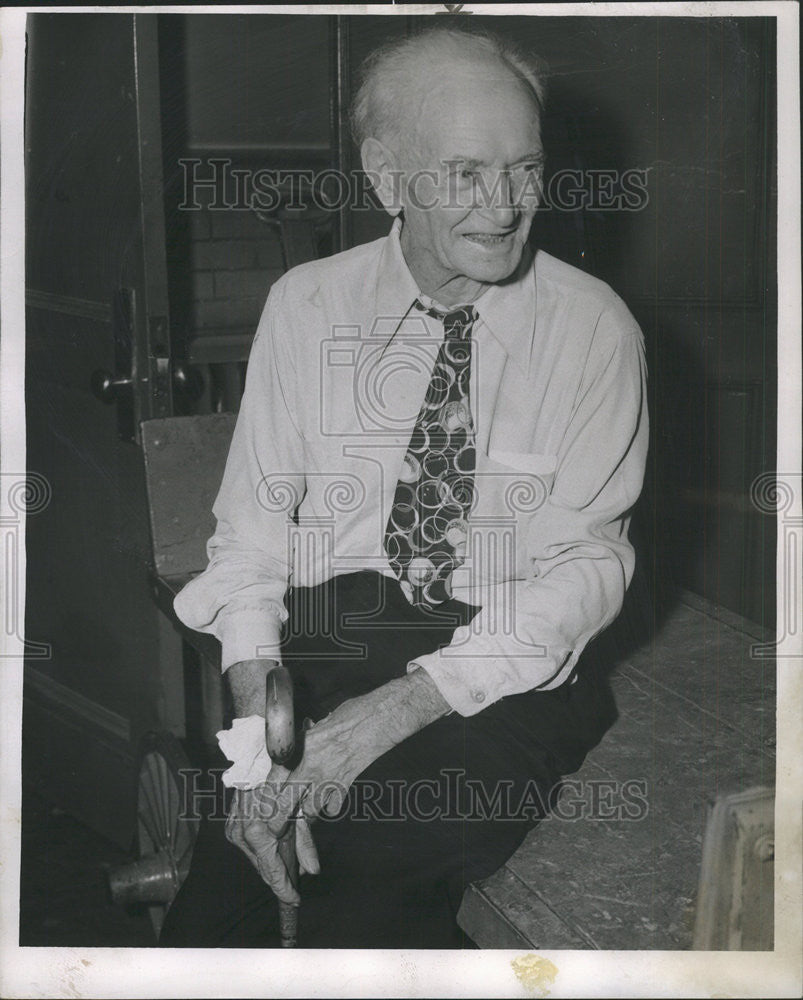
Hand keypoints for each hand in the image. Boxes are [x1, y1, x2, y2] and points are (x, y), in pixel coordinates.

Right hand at [224, 763, 319, 904]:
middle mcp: (243, 830)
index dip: (284, 888)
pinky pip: (246, 846)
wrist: (260, 754)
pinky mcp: (230, 823)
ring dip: (270, 864)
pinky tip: (272, 851)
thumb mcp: (302, 811)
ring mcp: (234, 826)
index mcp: (260, 830)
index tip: (295, 899)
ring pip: (254, 858)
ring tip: (286, 869)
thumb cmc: (288, 778)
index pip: (272, 870)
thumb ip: (305, 842)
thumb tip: (313, 872)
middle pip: (262, 867)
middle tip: (293, 887)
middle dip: (279, 877)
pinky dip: (260, 851)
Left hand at [274, 669, 450, 823]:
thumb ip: (303, 743)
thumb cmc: (349, 715)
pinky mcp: (346, 785)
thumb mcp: (317, 725)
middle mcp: (312, 768)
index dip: (264, 797)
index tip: (259, 808)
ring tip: (301, 811)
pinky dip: (328, 808)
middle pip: (287, 803)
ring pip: (310, 810)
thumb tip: (292, 753)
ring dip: (304, 811)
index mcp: (301, 749)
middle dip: (278, 818)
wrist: (378, 719)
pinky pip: (332, 808)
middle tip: (274, 827)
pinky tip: (327, 802)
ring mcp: (330, 779)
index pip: (274, 780)